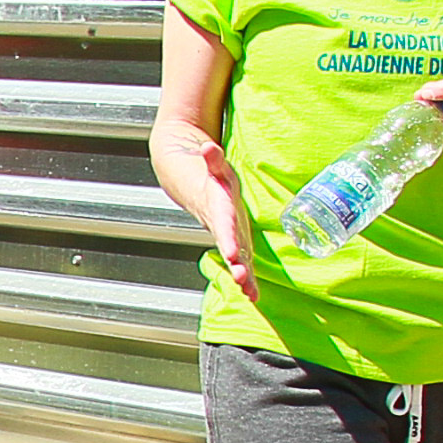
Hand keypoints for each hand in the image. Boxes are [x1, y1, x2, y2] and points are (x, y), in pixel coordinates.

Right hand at [193, 171, 260, 302]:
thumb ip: (211, 158)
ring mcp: (227, 236)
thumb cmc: (208, 176)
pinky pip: (241, 263)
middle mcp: (221, 226)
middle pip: (228, 248)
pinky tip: (254, 295)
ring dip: (242, 276)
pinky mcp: (235, 242)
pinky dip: (247, 280)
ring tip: (250, 293)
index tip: (231, 255)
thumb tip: (205, 147)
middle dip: (235, 263)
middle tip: (241, 278)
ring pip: (234, 260)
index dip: (227, 239)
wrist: (189, 186)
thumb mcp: (212, 166)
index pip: (223, 225)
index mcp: (217, 208)